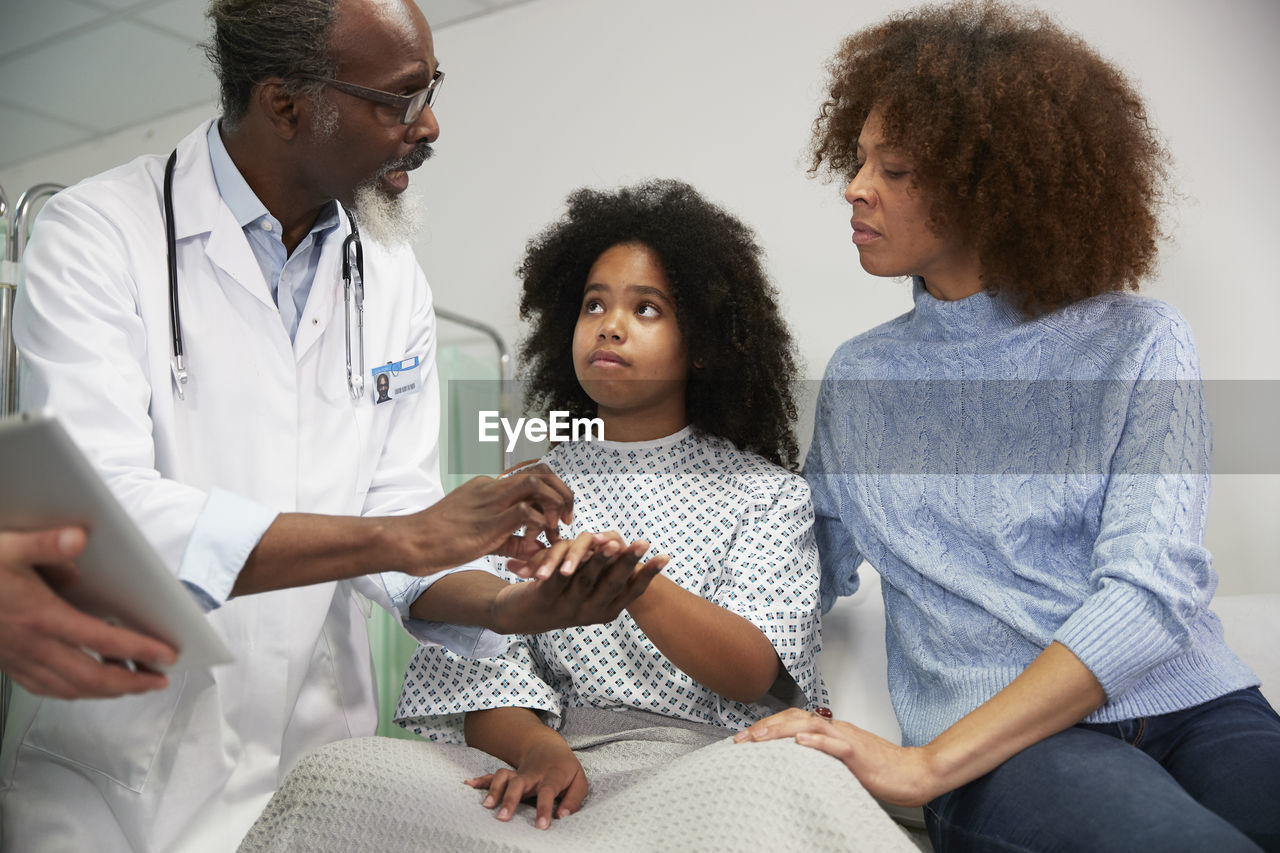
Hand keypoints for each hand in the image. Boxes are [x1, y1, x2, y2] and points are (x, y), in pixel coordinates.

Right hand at [0, 527, 175, 698]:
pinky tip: (85, 687)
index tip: (166, 655)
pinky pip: (45, 688)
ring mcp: (18, 659)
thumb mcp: (7, 547)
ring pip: (69, 688)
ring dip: (105, 691)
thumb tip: (78, 538)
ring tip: (134, 686)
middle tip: (160, 680)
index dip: (138, 650)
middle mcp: (31, 645)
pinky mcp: (7, 664)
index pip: (101, 640)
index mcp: (40, 617)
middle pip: (90, 677)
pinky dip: (72, 692)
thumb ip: (45, 544)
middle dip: (130, 683)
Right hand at [400, 464, 574, 572]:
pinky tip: (535, 544)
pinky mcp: (488, 521)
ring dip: (554, 504)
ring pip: (536, 484)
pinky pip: (526, 513)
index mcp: (488, 487)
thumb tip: (536, 547)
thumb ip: (511, 540)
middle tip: (568, 519)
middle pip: (540, 472)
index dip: (552, 491)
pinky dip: (539, 527)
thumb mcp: (481, 538)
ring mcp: (490, 501)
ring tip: (556, 529)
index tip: (560, 516)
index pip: (531, 475)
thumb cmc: (439, 541)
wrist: (411, 541)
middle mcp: (492, 487)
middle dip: (562, 493)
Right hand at [464, 738, 587, 829]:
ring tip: (486, 806)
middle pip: (519, 783)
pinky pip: (493, 776)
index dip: (544, 808)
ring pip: (503, 777)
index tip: (541, 826)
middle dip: (510, 799)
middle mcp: (533, 775)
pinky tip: (468, 784)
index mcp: (552, 776)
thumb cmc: (566, 769)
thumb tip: (562, 816)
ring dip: (494, 789)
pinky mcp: (509, 775)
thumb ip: (573, 800)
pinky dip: (480, 780)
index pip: (548, 792)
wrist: (549, 747)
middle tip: (503, 818)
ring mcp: (518, 774)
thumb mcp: (579, 781)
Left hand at [490, 532, 667, 634]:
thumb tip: (650, 562)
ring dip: (602, 559)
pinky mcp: (543, 598)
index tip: (665, 556)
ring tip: (615, 542)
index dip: (648, 575)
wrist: (518, 615)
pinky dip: (569, 559)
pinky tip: (573, 549)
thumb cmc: (561, 599)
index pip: (631, 592)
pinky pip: (560, 575)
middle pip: (612, 585)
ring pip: (587, 578)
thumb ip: (611, 580)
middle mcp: (588, 614)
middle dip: (629, 562)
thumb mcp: (589, 594)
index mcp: (604, 612)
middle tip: (644, 543)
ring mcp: (566, 608)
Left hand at [733, 707, 940, 806]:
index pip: (793, 721)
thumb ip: (822, 758)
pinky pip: (836, 745)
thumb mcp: (843, 763)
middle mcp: (837, 729)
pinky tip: (800, 742)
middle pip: (795, 718)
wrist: (913, 773)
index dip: (768, 726)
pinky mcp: (859, 754)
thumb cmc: (882, 770)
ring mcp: (848, 739)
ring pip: (810, 726)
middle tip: (742, 738)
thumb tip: (796, 762)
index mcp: (832, 731)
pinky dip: (817, 741)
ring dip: (781, 730)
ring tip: (759, 737)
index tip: (745, 738)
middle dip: (765, 726)